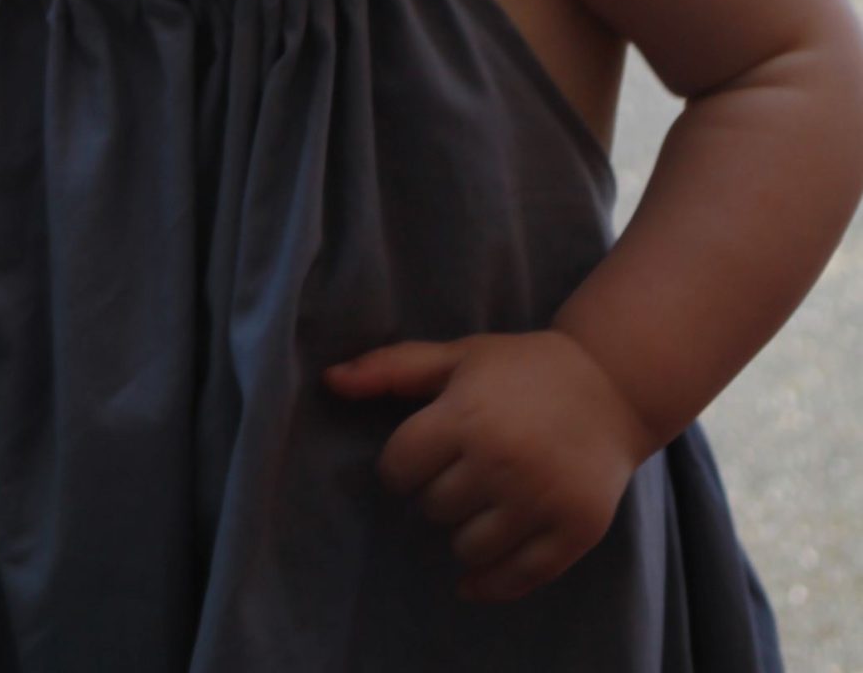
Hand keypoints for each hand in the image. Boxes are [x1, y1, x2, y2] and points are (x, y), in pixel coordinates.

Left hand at [324, 329, 655, 603]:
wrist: (611, 386)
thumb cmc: (521, 369)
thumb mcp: (457, 356)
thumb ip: (391, 369)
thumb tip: (328, 380)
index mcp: (467, 415)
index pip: (399, 468)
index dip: (400, 466)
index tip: (417, 458)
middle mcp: (501, 461)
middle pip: (433, 508)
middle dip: (436, 494)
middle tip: (459, 474)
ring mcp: (540, 501)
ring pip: (468, 548)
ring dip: (462, 535)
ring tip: (477, 507)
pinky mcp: (573, 532)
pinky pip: (517, 579)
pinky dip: (489, 584)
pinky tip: (475, 578)